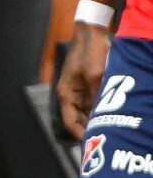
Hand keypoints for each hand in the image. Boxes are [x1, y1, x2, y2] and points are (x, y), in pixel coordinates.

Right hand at [57, 22, 111, 139]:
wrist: (92, 33)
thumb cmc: (90, 52)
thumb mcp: (95, 76)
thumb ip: (96, 97)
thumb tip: (101, 117)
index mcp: (66, 93)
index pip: (70, 122)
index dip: (81, 135)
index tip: (94, 144)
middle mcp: (70, 94)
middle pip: (78, 120)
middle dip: (90, 130)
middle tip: (106, 140)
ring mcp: (79, 90)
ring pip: (87, 113)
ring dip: (97, 121)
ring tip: (110, 131)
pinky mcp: (88, 85)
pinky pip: (93, 104)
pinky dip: (101, 111)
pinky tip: (112, 116)